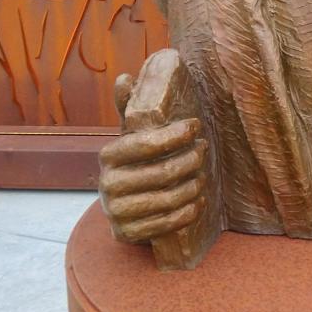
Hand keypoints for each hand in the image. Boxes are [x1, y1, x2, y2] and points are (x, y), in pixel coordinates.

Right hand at [99, 69, 207, 245]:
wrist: (122, 209)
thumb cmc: (134, 165)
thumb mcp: (131, 137)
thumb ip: (131, 110)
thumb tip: (125, 77)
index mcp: (108, 156)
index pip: (144, 143)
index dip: (174, 135)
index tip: (195, 127)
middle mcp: (108, 184)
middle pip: (162, 173)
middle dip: (190, 160)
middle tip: (203, 151)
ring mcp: (117, 211)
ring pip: (167, 198)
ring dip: (193, 186)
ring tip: (203, 176)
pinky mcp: (128, 233)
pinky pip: (167, 223)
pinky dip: (188, 211)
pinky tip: (199, 201)